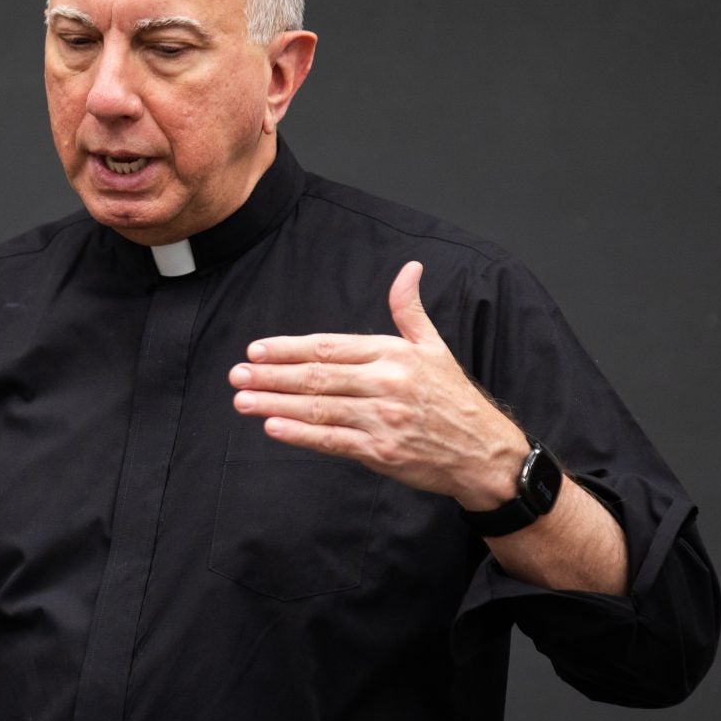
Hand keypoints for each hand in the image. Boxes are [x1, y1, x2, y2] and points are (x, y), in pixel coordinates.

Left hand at [228, 260, 526, 508]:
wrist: (483, 451)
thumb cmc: (454, 399)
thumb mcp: (435, 347)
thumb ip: (409, 310)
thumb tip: (409, 269)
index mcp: (393, 355)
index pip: (330, 347)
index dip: (289, 348)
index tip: (256, 349)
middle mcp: (386, 383)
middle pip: (318, 376)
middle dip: (272, 374)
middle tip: (237, 373)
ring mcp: (383, 419)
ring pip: (319, 407)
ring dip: (276, 403)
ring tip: (242, 399)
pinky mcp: (382, 451)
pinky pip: (333, 440)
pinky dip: (301, 434)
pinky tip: (273, 426)